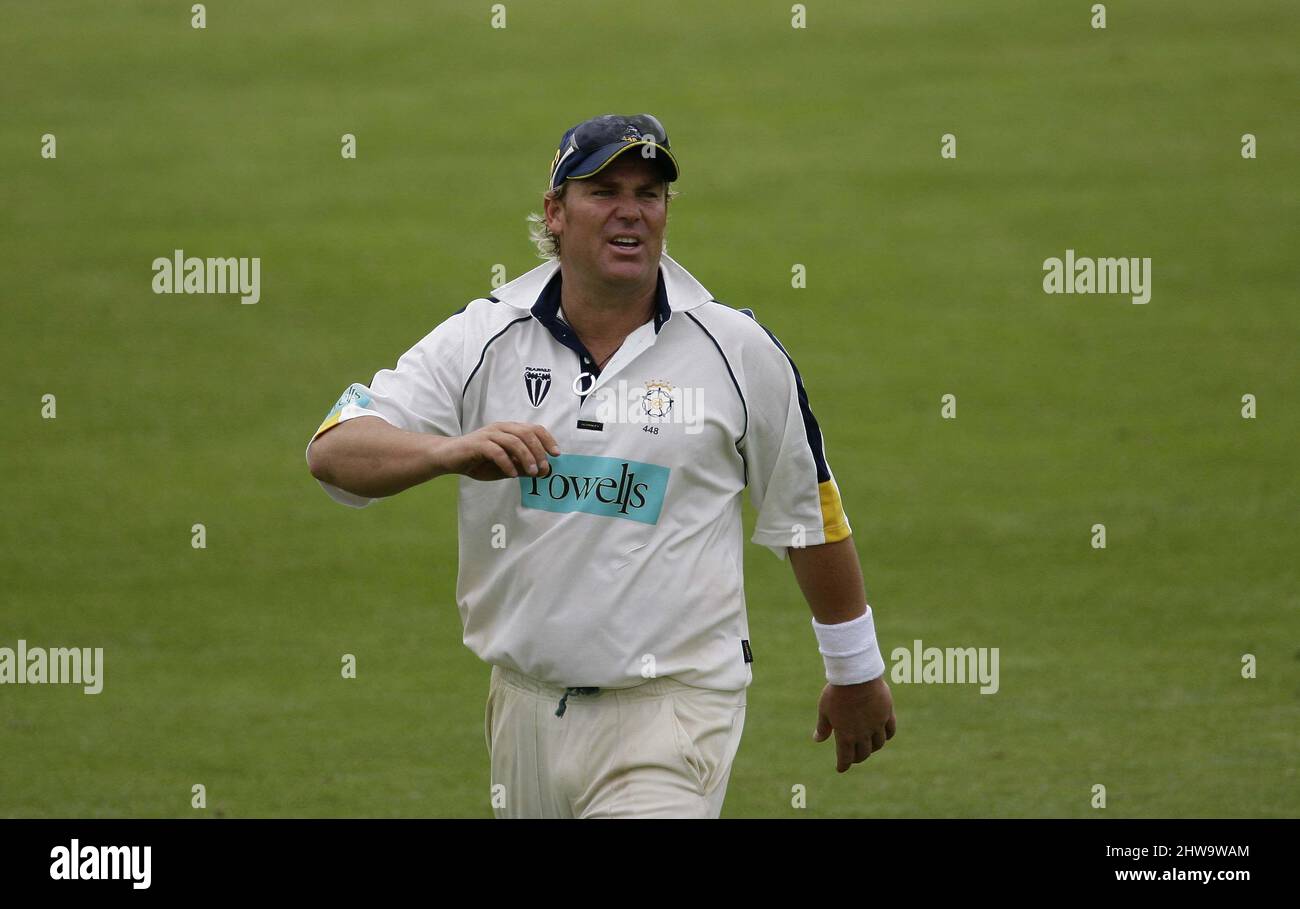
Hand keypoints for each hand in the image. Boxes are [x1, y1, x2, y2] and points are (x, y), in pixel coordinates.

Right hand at [439, 422, 560, 480]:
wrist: (449, 458)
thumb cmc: (479, 461)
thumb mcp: (506, 466)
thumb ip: (523, 467)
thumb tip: (544, 471)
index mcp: (509, 429)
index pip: (534, 429)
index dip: (547, 440)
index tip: (556, 454)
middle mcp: (501, 428)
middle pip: (527, 433)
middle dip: (539, 451)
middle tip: (544, 468)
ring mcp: (489, 434)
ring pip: (514, 441)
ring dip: (526, 457)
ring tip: (532, 472)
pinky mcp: (477, 444)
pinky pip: (496, 452)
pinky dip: (507, 463)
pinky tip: (512, 474)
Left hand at [813, 676, 896, 772]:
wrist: (857, 676)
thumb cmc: (837, 692)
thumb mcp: (824, 710)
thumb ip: (823, 727)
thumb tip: (817, 740)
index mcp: (846, 735)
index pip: (846, 758)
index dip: (843, 765)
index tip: (841, 768)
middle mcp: (863, 734)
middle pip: (863, 753)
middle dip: (857, 758)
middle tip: (853, 757)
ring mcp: (877, 725)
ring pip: (878, 744)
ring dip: (872, 748)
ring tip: (867, 746)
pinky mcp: (887, 714)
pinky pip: (890, 731)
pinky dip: (887, 736)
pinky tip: (883, 735)